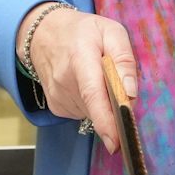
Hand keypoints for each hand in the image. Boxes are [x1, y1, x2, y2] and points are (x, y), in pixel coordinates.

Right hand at [19, 4, 136, 155]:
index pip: (93, 94)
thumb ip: (124, 60)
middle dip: (115, 105)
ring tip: (95, 76)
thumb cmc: (82, 32)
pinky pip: (84, 114)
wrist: (44, 34)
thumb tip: (131, 95)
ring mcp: (57, 97)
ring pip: (93, 113)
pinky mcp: (56, 107)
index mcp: (80, 58)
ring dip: (103, 102)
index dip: (105, 121)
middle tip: (115, 81)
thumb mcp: (111, 32)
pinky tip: (84, 85)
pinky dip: (91, 105)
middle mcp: (64, 81)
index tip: (115, 142)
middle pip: (99, 107)